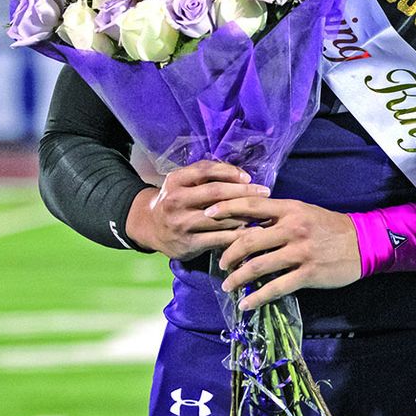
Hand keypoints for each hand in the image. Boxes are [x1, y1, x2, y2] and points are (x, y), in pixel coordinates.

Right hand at [127, 161, 267, 259]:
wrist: (150, 227)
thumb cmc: (177, 199)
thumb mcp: (183, 182)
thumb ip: (207, 174)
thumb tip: (242, 175)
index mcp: (175, 180)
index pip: (206, 170)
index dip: (230, 172)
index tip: (249, 178)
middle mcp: (175, 201)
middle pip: (216, 193)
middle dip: (244, 192)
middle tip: (265, 192)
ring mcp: (181, 224)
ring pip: (220, 217)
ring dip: (245, 214)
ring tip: (262, 211)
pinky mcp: (188, 244)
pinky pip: (219, 239)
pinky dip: (239, 235)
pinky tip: (254, 232)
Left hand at [210, 198, 361, 310]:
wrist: (363, 243)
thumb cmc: (330, 227)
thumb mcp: (304, 212)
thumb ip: (278, 216)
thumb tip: (247, 221)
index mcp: (290, 209)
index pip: (251, 206)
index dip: (227, 209)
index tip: (208, 214)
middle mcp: (293, 228)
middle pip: (248, 240)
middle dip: (228, 254)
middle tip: (220, 263)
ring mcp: (300, 252)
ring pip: (258, 266)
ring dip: (237, 278)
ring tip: (227, 286)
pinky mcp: (308, 273)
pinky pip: (276, 287)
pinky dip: (257, 297)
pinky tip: (246, 304)